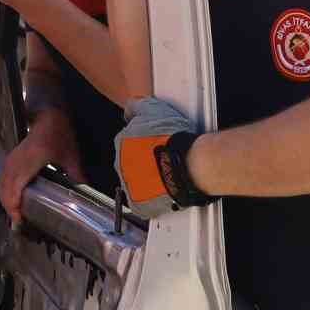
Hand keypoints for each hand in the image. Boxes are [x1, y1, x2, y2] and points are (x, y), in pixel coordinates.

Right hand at [0, 107, 82, 224]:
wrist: (47, 114)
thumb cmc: (59, 133)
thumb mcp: (71, 155)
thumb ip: (77, 175)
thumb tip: (85, 192)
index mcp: (31, 160)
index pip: (16, 186)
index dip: (14, 204)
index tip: (19, 219)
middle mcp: (17, 160)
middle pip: (5, 188)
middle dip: (8, 207)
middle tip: (18, 223)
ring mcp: (12, 158)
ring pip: (1, 183)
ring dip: (5, 200)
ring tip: (15, 214)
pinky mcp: (11, 159)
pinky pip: (3, 178)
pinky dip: (5, 191)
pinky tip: (13, 200)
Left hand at [113, 96, 204, 220]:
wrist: (188, 164)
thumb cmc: (174, 139)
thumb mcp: (153, 109)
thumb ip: (136, 107)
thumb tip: (130, 107)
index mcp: (121, 142)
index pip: (128, 143)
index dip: (145, 144)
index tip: (157, 145)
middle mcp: (121, 164)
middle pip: (132, 162)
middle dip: (147, 161)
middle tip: (164, 159)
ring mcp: (129, 184)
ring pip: (137, 181)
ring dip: (150, 179)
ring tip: (168, 174)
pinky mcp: (139, 203)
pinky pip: (142, 202)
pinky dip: (152, 198)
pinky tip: (165, 190)